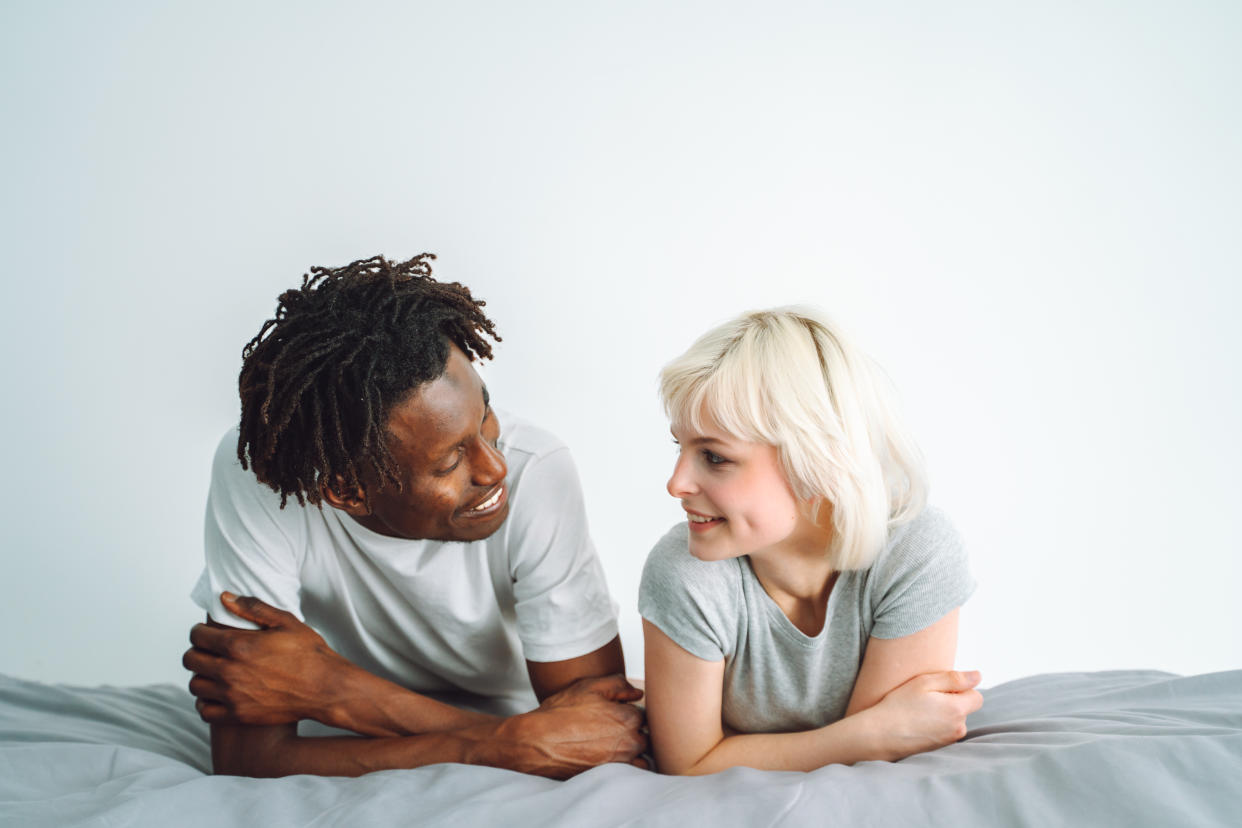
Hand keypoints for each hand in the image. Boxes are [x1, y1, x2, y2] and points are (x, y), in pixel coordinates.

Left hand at [182, 592, 351, 725]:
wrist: (325, 688)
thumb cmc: (309, 653)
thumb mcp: (285, 622)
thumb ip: (252, 608)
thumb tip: (225, 597)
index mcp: (238, 646)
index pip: (197, 636)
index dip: (199, 631)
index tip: (206, 632)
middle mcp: (229, 671)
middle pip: (190, 660)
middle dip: (197, 651)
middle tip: (209, 651)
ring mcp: (232, 695)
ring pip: (195, 685)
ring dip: (201, 676)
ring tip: (214, 672)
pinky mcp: (238, 715)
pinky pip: (204, 710)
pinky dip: (206, 702)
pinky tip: (218, 694)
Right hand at [477, 675, 648, 778]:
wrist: (537, 742)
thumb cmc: (561, 712)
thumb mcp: (589, 687)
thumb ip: (618, 685)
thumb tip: (638, 692)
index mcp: (628, 717)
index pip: (644, 713)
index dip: (630, 710)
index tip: (617, 711)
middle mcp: (630, 741)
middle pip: (646, 735)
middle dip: (635, 730)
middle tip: (613, 726)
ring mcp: (622, 761)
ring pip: (643, 755)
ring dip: (635, 749)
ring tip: (614, 742)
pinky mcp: (612, 776)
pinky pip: (632, 771)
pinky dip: (628, 765)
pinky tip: (611, 756)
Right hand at [865, 670, 982, 760]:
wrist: (881, 735)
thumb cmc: (900, 705)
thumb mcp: (924, 683)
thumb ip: (955, 679)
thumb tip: (978, 676)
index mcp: (957, 710)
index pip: (977, 697)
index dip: (961, 689)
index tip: (941, 689)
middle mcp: (958, 728)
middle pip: (965, 709)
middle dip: (952, 702)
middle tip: (926, 699)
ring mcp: (949, 741)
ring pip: (955, 721)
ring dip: (944, 715)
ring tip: (920, 712)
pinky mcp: (940, 749)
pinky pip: (946, 732)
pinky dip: (936, 727)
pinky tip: (919, 723)